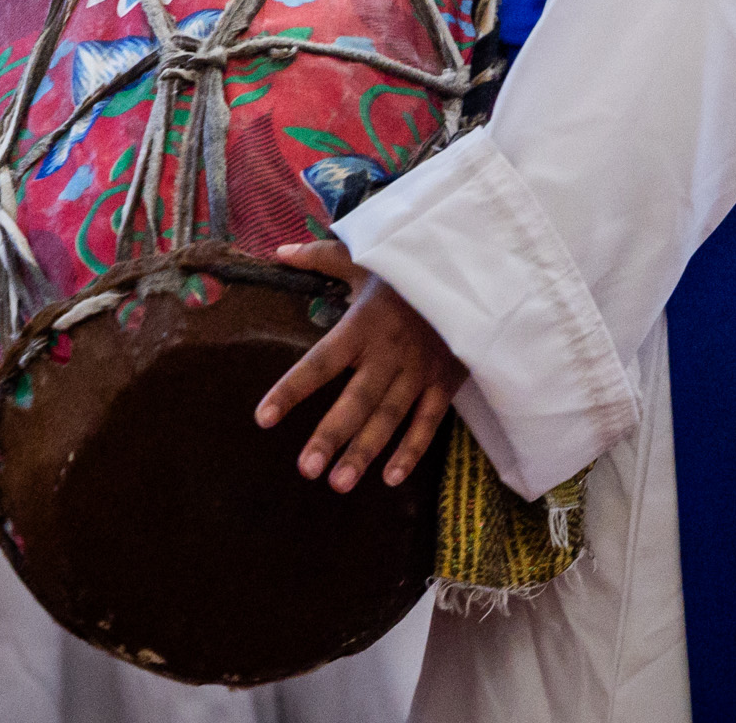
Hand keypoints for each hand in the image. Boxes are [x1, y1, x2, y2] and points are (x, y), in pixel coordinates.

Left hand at [255, 236, 465, 492]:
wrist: (472, 266)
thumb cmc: (410, 266)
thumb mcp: (366, 257)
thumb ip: (320, 257)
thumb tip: (278, 251)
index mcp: (362, 324)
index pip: (319, 362)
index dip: (291, 390)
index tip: (263, 417)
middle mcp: (388, 352)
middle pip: (355, 400)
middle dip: (331, 436)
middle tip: (306, 470)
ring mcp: (419, 370)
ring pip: (389, 418)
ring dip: (365, 451)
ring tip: (339, 484)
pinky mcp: (445, 381)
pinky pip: (428, 421)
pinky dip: (412, 450)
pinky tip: (390, 479)